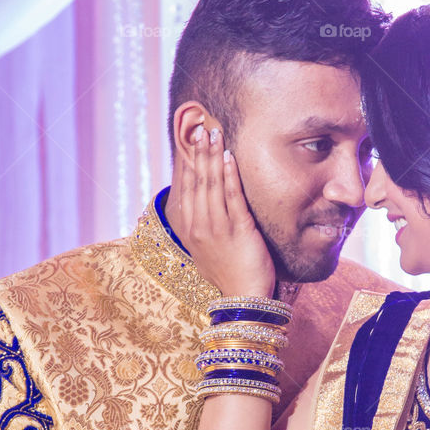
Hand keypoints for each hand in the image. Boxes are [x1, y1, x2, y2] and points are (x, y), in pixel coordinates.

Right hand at [179, 125, 275, 297]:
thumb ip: (202, 228)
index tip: (191, 143)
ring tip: (215, 134)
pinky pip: (232, 197)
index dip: (189, 164)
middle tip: (202, 129)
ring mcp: (218, 228)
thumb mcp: (205, 252)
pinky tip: (229, 157)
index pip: (186, 190)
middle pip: (198, 182)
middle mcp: (200, 227)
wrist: (242, 299)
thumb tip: (201, 209)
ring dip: (213, 157)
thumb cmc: (229, 275)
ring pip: (212, 185)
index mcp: (190, 231)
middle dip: (200, 153)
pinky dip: (230, 175)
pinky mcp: (239, 230)